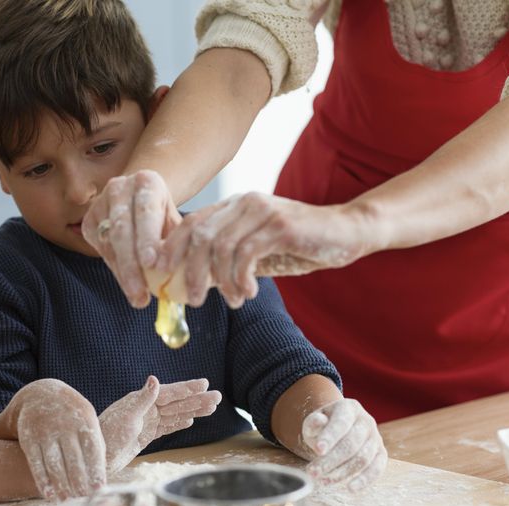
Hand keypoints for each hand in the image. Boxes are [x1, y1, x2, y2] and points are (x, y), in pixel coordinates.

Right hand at [6, 379, 105, 499]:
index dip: (96, 472)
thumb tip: (103, 474)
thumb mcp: (88, 420)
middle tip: (83, 500)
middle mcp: (65, 426)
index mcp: (84, 421)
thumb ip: (96, 444)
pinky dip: (42, 480)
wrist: (40, 395)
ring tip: (67, 500)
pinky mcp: (29, 438)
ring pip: (54, 464)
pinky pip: (36, 463)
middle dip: (79, 483)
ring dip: (62, 485)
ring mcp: (45, 432)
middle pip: (74, 461)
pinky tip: (49, 494)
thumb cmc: (72, 415)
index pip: (93, 451)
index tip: (99, 491)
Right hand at [81, 170, 181, 308]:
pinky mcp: (89, 220)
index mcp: (147, 181)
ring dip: (123, 272)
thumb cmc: (165, 216)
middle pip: (123, 229)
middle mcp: (120, 187)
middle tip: (141, 291)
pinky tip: (128, 285)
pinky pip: (101, 249)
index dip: (148, 238)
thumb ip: (181, 244)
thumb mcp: (176, 223)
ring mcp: (100, 203)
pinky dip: (116, 269)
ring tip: (137, 296)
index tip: (153, 264)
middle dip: (131, 264)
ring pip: (109, 242)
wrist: (141, 202)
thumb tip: (190, 276)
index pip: (146, 211)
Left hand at [100, 376, 221, 472]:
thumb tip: (155, 379)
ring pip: (175, 414)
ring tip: (211, 408)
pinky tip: (190, 421)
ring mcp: (146, 422)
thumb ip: (142, 399)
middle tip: (218, 397)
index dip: (187, 388)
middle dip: (197, 400)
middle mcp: (145, 409)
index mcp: (141, 400)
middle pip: (177, 403)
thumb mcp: (126, 417)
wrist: (96, 458)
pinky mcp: (145, 435)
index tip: (205, 384)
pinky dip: (179, 423)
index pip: (170, 392)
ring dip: (193, 411)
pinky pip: (167, 427)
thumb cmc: (106, 436)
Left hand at [159, 192, 373, 307]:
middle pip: (199, 236)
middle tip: (193, 299)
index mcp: (234, 206)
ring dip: (220, 281)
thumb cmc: (301, 244)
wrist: (347, 231)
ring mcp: (262, 211)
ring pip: (220, 247)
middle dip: (189, 271)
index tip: (161, 275)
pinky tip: (248, 294)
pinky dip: (240, 279)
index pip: (190, 223)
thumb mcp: (260, 253)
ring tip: (232, 301)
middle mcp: (244, 203)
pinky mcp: (280, 225)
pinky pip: (246, 254)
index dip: (170, 248)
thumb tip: (195, 282)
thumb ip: (230, 261)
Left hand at [298, 398, 387, 490]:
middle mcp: (366, 421)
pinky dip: (365, 480)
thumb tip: (319, 421)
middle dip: (331, 461)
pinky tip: (350, 488)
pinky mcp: (381, 453)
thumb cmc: (324, 428)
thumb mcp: (314, 422)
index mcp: (349, 408)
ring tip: (323, 481)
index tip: (319, 450)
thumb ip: (314, 423)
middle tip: (313, 472)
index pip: (341, 422)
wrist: (338, 431)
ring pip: (362, 458)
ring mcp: (375, 437)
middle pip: (351, 444)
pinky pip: (377, 468)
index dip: (330, 437)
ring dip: (342, 473)